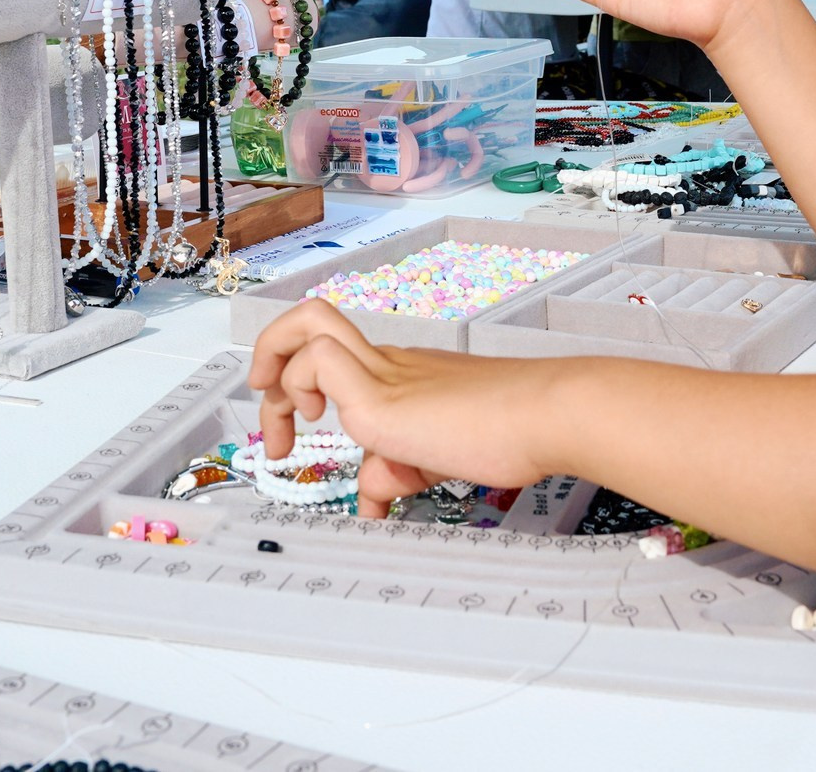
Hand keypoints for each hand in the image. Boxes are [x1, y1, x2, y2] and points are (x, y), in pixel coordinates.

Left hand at [246, 299, 563, 515]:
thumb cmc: (510, 433)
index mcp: (400, 373)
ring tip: (286, 427)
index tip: (301, 423)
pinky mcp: (380, 395)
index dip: (305, 381)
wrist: (544, 416)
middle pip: (310, 321)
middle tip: (272, 405)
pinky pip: (318, 362)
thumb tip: (370, 494)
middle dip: (271, 357)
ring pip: (307, 324)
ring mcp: (383, 372)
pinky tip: (324, 428)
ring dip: (277, 371)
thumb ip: (397, 473)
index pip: (337, 355)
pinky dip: (303, 391)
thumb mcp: (435, 461)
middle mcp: (387, 363)